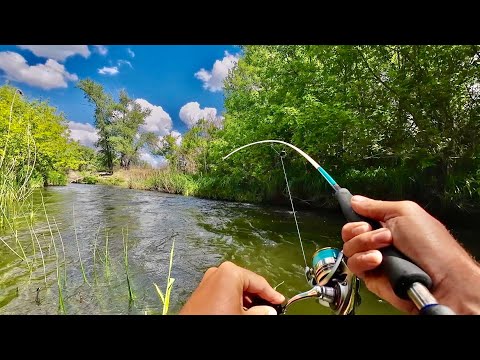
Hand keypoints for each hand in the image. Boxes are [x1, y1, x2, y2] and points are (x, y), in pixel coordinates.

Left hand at [179, 261, 284, 314]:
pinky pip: (224, 291)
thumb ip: (261, 312)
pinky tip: (241, 310)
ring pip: (235, 287)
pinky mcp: (202, 290)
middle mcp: (219, 271)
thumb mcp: (244, 317)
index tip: (281, 301)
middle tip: (270, 308)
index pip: (258, 282)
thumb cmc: (218, 318)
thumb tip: (270, 311)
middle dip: (258, 296)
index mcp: (231, 273)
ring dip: (247, 299)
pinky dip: (235, 299)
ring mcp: (209, 280)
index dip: (272, 294)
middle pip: (247, 283)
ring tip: (257, 311)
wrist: (190, 328)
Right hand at [341, 195, 479, 313]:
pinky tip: (377, 260)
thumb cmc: (431, 244)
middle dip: (359, 229)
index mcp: (386, 224)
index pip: (359, 216)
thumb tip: (355, 200)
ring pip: (349, 248)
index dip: (354, 213)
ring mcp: (372, 259)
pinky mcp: (370, 277)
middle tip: (377, 231)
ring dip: (364, 243)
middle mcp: (377, 241)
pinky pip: (353, 265)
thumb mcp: (405, 212)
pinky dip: (363, 259)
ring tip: (385, 246)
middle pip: (349, 231)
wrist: (441, 278)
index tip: (353, 210)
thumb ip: (376, 206)